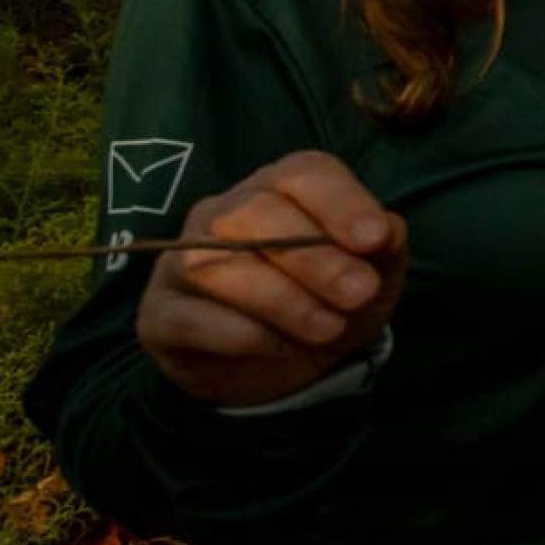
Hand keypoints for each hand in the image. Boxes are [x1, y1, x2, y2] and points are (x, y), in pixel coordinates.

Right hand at [136, 150, 406, 407]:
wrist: (284, 370)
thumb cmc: (330, 302)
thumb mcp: (374, 275)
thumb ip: (384, 247)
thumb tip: (386, 230)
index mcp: (279, 189)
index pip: (302, 173)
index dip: (340, 202)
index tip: (373, 240)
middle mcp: (222, 214)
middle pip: (254, 213)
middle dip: (314, 258)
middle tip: (359, 294)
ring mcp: (180, 262)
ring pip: (215, 262)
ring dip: (282, 299)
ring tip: (328, 328)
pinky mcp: (159, 315)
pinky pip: (186, 316)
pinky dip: (237, 333)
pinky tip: (276, 345)